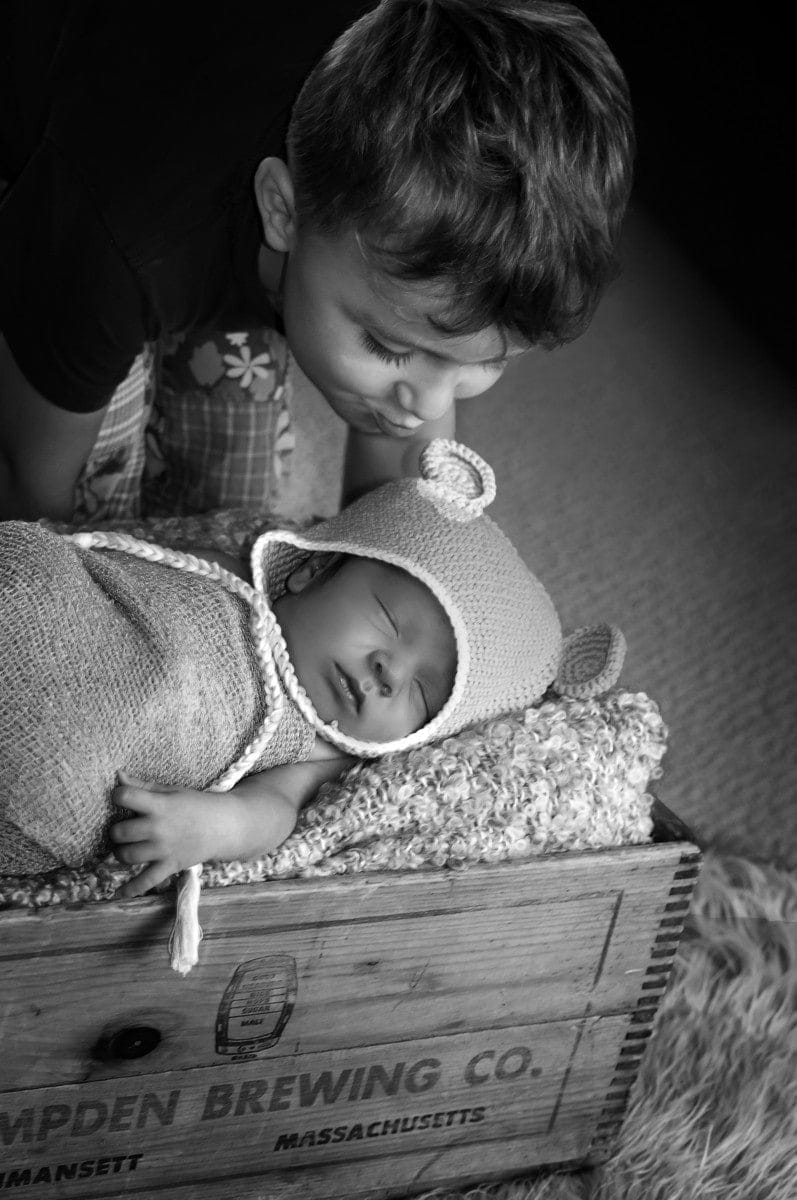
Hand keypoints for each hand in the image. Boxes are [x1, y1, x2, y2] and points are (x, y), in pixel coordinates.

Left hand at [110, 773, 225, 897]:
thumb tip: (118, 775)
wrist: (225, 825)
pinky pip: (146, 881)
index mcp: (159, 805)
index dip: (118, 795)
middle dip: (117, 831)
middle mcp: (158, 827)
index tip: (121, 798)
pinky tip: (119, 893)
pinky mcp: (170, 865)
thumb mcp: (172, 791)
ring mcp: (163, 849)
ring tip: (127, 848)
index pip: (125, 796)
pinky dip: (132, 889)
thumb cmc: (196, 805)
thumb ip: (144, 786)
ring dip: (121, 853)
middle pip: (119, 832)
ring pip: (126, 856)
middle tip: (125, 829)